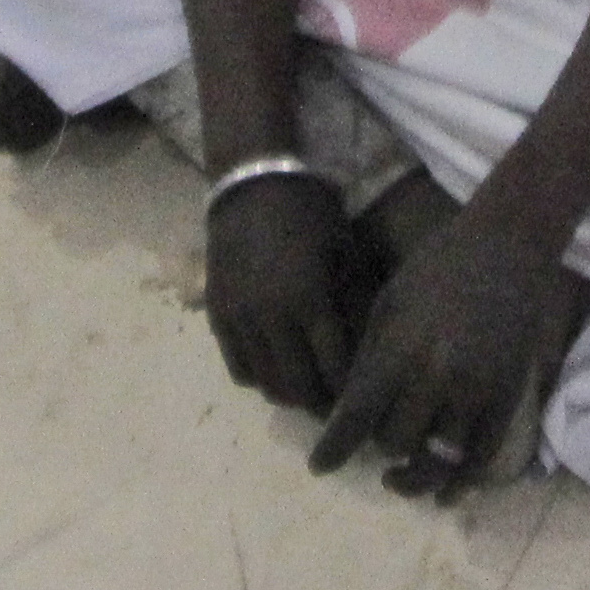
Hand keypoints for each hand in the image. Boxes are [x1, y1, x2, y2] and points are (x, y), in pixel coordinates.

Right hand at [206, 172, 361, 415]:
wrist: (252, 183)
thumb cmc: (310, 212)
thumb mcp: (344, 251)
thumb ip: (355, 302)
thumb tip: (370, 347)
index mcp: (310, 300)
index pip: (333, 369)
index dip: (348, 393)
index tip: (361, 400)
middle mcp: (272, 318)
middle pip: (299, 387)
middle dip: (320, 404)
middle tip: (336, 405)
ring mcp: (240, 319)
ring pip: (266, 383)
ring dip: (290, 394)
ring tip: (307, 389)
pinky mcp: (218, 316)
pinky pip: (238, 367)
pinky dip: (260, 377)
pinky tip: (275, 367)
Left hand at [311, 208, 578, 498]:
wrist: (508, 244)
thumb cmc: (439, 266)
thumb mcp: (389, 303)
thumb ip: (370, 358)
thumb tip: (348, 410)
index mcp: (399, 348)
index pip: (357, 416)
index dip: (333, 449)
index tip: (319, 467)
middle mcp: (436, 376)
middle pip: (395, 443)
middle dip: (380, 446)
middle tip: (377, 441)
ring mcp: (477, 390)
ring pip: (437, 460)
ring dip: (415, 475)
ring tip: (399, 479)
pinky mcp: (508, 397)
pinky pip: (481, 457)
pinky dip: (460, 483)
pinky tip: (445, 493)